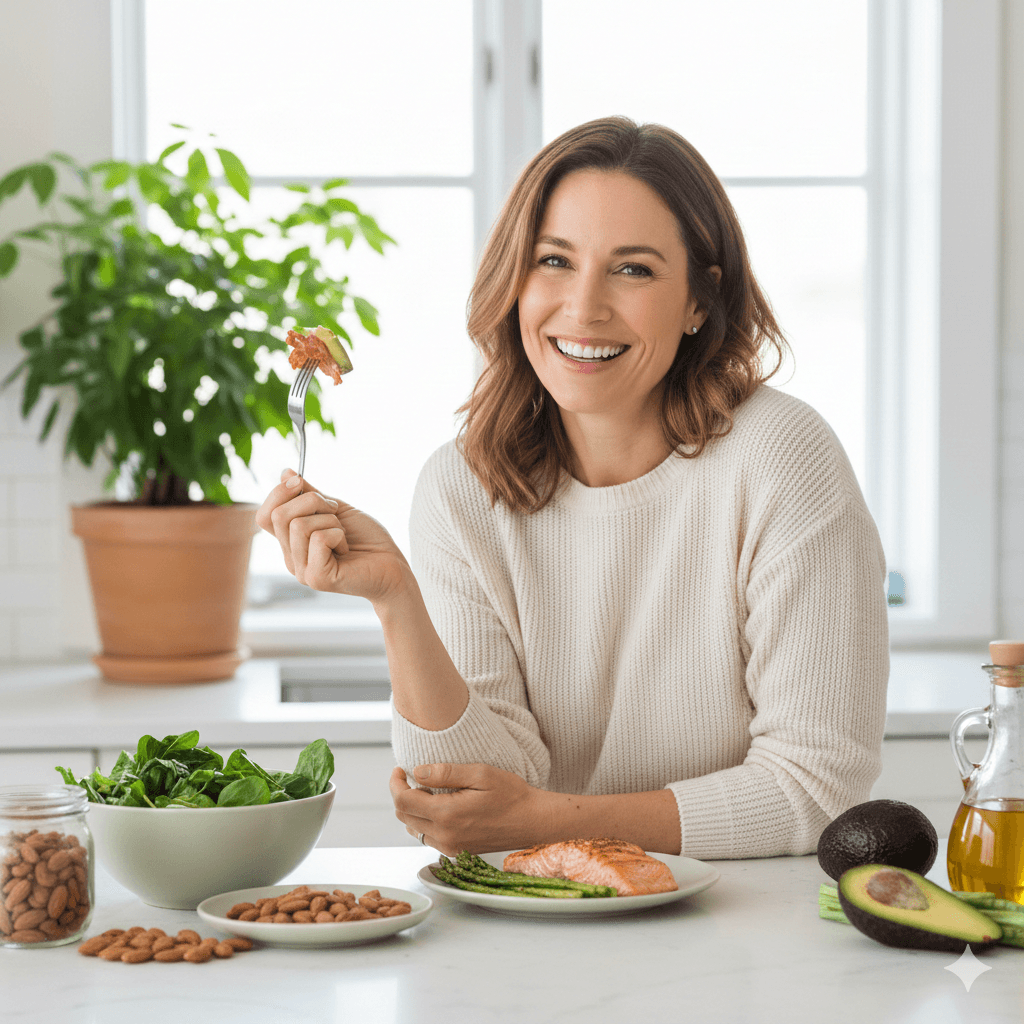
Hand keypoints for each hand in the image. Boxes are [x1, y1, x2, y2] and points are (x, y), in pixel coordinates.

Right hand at [254, 468, 409, 603]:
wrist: (394, 566)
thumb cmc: (367, 539)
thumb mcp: (335, 509)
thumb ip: (309, 494)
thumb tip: (286, 472)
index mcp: (292, 543)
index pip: (264, 515)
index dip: (278, 493)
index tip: (299, 481)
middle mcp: (291, 559)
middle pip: (279, 515)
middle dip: (312, 501)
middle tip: (335, 512)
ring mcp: (302, 571)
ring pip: (299, 525)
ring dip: (330, 520)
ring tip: (343, 534)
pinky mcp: (317, 578)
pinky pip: (318, 539)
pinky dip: (338, 535)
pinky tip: (346, 549)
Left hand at [390, 763, 544, 855]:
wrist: (533, 821)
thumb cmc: (511, 794)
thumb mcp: (480, 774)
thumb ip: (445, 773)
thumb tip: (417, 772)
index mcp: (447, 814)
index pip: (403, 801)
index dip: (395, 783)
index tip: (399, 769)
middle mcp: (445, 835)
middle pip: (403, 816)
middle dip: (401, 794)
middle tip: (411, 777)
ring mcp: (450, 847)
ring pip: (413, 828)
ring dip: (412, 809)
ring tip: (425, 790)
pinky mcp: (457, 852)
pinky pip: (428, 837)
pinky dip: (424, 821)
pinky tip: (438, 807)